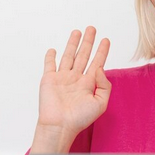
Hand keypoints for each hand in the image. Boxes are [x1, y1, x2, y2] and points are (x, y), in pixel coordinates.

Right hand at [32, 27, 110, 151]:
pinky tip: (53, 50)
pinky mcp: (49, 80)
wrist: (59, 126)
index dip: (102, 51)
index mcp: (88, 84)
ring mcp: (62, 78)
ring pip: (68, 56)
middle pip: (83, 55)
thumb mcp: (101, 103)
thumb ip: (104, 85)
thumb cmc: (79, 119)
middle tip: (92, 29)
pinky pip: (49, 65)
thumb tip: (100, 68)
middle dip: (88, 42)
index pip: (97, 63)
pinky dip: (50, 57)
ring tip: (78, 31)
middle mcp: (76, 79)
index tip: (106, 40)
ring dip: (73, 44)